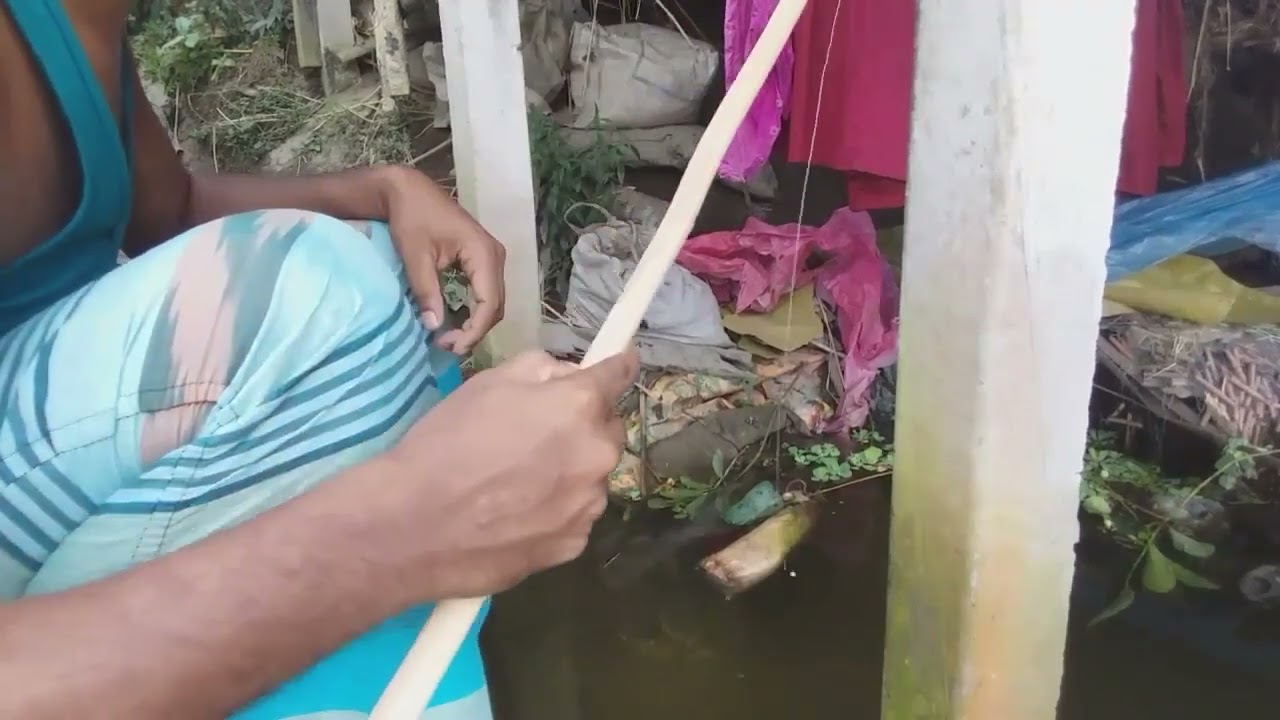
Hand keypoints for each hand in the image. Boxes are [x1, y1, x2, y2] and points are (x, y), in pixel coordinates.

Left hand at [381, 166, 505, 353]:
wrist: (408, 190)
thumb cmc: (411, 218)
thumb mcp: (415, 256)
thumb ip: (426, 292)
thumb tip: (433, 327)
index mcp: (483, 253)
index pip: (490, 303)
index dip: (474, 330)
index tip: (452, 347)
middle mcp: (495, 256)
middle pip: (496, 305)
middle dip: (475, 330)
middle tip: (446, 346)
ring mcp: (492, 257)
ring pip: (493, 301)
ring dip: (475, 323)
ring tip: (448, 337)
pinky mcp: (482, 259)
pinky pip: (486, 292)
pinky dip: (473, 310)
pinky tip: (454, 320)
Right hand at [381, 349, 638, 598]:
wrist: (411, 525)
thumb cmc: (445, 444)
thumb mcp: (488, 382)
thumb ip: (542, 369)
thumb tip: (569, 376)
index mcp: (579, 406)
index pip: (620, 375)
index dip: (619, 365)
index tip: (624, 361)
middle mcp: (597, 455)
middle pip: (607, 431)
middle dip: (584, 427)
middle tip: (536, 436)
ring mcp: (588, 505)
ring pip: (592, 477)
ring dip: (571, 472)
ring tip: (517, 483)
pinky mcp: (573, 545)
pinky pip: (575, 516)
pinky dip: (556, 511)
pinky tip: (516, 515)